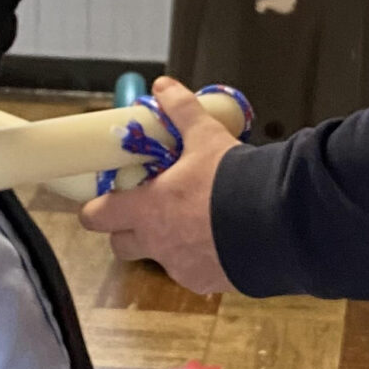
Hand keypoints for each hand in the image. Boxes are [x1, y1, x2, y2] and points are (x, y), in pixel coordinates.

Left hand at [80, 78, 238, 294]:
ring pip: (158, 259)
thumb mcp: (206, 137)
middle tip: (146, 211)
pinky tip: (220, 242)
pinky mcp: (205, 282)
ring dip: (165, 244)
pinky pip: (192, 273)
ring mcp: (179, 267)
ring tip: (193, 223)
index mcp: (146, 208)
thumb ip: (181, 111)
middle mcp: (156, 243)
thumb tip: (163, 86)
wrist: (274, 222)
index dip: (94, 209)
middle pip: (120, 245)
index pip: (97, 216)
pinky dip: (199, 260)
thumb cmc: (231, 180)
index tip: (103, 201)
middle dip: (126, 231)